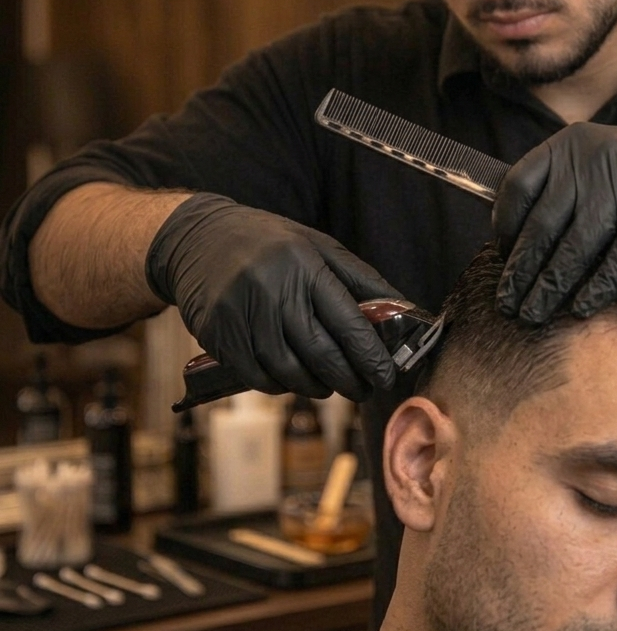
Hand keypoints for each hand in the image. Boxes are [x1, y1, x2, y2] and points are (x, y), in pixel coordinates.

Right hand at [146, 194, 403, 400]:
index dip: (371, 356)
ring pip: (288, 371)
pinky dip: (280, 385)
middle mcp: (273, 289)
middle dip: (349, 380)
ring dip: (315, 387)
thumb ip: (359, 280)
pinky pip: (257, 376)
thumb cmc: (270, 244)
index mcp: (304, 265)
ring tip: (329, 385)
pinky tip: (292, 380)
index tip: (387, 376)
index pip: (347, 322)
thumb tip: (403, 311)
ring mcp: (242, 314)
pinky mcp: (218, 335)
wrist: (198, 239)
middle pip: (320, 353)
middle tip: (364, 391)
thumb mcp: (318, 246)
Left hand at [492, 125, 616, 321]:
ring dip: (549, 288)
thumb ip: (562, 188)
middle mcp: (592, 159)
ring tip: (532, 315)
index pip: (518, 186)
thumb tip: (514, 242)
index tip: (501, 257)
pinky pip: (614, 262)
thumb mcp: (600, 165)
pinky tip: (580, 310)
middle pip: (542, 224)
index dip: (504, 227)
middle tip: (506, 303)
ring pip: (574, 248)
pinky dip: (595, 290)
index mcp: (571, 143)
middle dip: (520, 271)